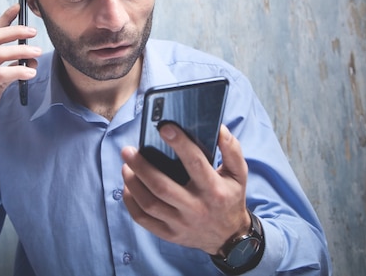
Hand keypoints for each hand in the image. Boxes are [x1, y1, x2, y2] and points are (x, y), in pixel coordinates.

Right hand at [0, 4, 40, 164]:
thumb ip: (9, 70)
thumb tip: (31, 59)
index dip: (4, 19)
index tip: (17, 7)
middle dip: (15, 31)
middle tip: (34, 32)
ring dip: (21, 51)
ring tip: (38, 52)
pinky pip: (1, 74)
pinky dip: (18, 70)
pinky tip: (30, 72)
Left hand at [121, 123, 249, 254]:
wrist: (229, 237)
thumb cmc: (230, 198)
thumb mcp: (238, 174)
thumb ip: (231, 150)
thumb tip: (219, 129)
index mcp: (213, 190)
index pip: (195, 163)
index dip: (179, 143)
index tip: (164, 128)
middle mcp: (196, 208)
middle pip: (162, 186)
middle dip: (141, 166)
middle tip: (128, 150)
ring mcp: (181, 223)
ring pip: (149, 204)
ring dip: (133, 183)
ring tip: (126, 166)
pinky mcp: (170, 234)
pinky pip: (143, 220)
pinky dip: (131, 202)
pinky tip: (128, 187)